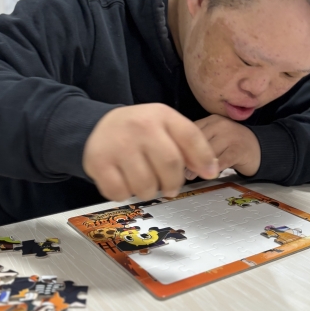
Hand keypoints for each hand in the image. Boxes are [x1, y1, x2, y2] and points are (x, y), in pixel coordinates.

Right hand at [83, 104, 218, 201]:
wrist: (99, 126)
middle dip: (173, 183)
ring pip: (146, 185)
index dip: (204, 159)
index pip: (190, 137)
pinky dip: (126, 194)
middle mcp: (139, 127)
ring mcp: (117, 145)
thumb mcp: (166, 127)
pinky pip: (120, 193)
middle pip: (170, 166)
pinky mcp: (98, 163)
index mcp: (160, 115)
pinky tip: (125, 182)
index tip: (209, 174)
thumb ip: (191, 145)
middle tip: (169, 187)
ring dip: (149, 192)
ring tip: (145, 182)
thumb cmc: (139, 130)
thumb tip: (211, 170)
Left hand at [185, 115, 260, 179]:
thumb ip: (198, 143)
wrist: (260, 149)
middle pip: (198, 141)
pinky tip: (209, 174)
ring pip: (208, 151)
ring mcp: (231, 136)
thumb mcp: (214, 138)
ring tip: (189, 175)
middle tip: (179, 170)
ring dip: (197, 165)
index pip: (190, 130)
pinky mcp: (239, 150)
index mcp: (211, 120)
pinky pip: (222, 160)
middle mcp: (221, 125)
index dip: (180, 145)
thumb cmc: (232, 146)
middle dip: (187, 157)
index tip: (174, 158)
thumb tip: (178, 158)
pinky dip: (214, 169)